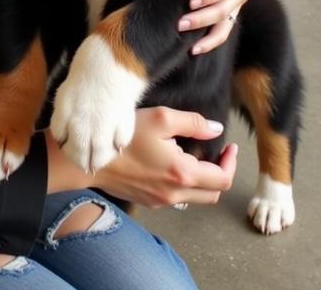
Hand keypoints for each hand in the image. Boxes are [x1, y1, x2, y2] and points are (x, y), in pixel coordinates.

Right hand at [95, 107, 236, 207]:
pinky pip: (176, 198)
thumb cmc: (124, 137)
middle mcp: (175, 193)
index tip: (229, 146)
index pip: (223, 178)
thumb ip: (193, 123)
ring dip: (202, 180)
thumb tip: (216, 129)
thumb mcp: (160, 118)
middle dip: (220, 173)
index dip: (231, 162)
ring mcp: (161, 201)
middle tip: (216, 153)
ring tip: (193, 157)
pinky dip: (183, 185)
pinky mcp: (149, 202)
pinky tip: (170, 165)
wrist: (89, 161)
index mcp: (183, 173)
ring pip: (195, 198)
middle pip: (213, 193)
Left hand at [177, 0, 252, 54]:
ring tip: (186, 40)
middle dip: (202, 18)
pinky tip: (194, 49)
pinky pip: (223, 33)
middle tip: (181, 23)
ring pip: (225, 25)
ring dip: (206, 35)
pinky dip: (210, 43)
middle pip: (224, 9)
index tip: (192, 1)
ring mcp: (237, 6)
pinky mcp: (231, 16)